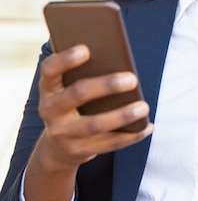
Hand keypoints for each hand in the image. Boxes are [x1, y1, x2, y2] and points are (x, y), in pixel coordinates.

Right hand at [37, 44, 152, 171]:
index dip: (65, 59)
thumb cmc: (72, 102)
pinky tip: (147, 126)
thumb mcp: (68, 86)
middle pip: (78, 94)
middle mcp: (50, 110)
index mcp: (49, 87)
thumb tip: (115, 53)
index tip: (86, 49)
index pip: (50, 69)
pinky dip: (131, 135)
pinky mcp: (79, 151)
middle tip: (132, 79)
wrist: (58, 145)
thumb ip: (83, 70)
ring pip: (95, 124)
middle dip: (106, 85)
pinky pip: (109, 144)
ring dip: (122, 115)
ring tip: (144, 107)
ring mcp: (63, 133)